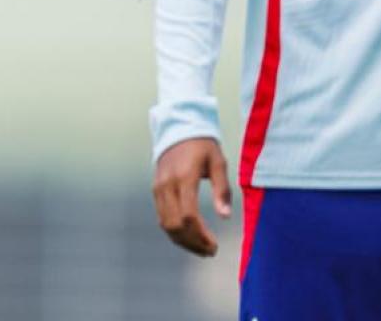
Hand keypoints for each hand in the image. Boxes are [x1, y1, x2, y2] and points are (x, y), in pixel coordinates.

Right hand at [152, 137, 232, 255]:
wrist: (178, 129)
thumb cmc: (203, 146)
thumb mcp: (218, 162)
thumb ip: (222, 190)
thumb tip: (225, 217)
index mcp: (184, 177)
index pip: (189, 215)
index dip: (201, 235)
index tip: (215, 245)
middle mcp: (167, 185)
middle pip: (175, 225)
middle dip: (193, 243)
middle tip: (210, 251)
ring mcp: (159, 188)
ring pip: (166, 225)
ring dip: (183, 241)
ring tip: (202, 248)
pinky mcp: (156, 190)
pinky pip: (162, 218)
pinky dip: (175, 232)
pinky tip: (190, 237)